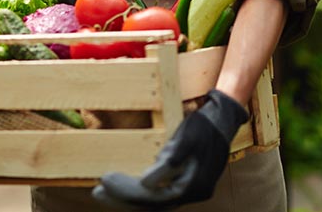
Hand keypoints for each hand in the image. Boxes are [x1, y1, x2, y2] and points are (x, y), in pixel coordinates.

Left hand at [92, 89, 247, 208]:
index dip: (128, 192)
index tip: (105, 180)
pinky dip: (139, 193)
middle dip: (123, 198)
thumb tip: (147, 183)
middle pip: (151, 204)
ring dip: (128, 198)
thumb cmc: (204, 125)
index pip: (154, 198)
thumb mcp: (188, 137)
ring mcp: (187, 190)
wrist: (224, 118)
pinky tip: (124, 187)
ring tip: (103, 193)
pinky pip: (158, 194)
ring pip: (153, 202)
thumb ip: (171, 160)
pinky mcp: (183, 182)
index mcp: (193, 186)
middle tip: (97, 191)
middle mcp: (191, 193)